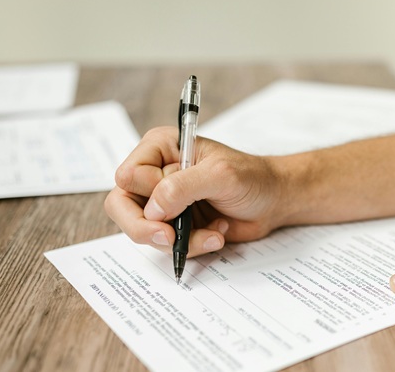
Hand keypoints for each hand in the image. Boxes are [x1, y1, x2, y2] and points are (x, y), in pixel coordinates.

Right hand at [104, 127, 286, 256]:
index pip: (127, 176)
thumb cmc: (252, 177)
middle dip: (146, 229)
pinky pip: (166, 245)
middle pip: (121, 206)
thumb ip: (182, 187)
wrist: (274, 201)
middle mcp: (155, 173)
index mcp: (160, 148)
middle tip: (170, 239)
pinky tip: (217, 234)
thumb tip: (152, 209)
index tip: (173, 206)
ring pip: (144, 231)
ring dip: (180, 240)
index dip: (147, 195)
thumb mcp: (220, 175)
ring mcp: (164, 201)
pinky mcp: (175, 224)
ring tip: (214, 232)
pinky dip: (192, 246)